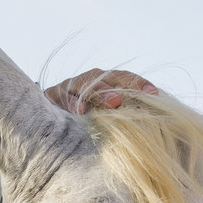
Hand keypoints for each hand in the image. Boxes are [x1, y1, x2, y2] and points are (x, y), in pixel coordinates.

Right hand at [43, 69, 158, 113]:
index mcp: (105, 83)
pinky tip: (82, 112)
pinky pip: (65, 99)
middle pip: (108, 78)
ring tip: (115, 102)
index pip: (124, 78)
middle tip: (140, 95)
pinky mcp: (53, 96)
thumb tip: (153, 124)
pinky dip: (73, 105)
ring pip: (87, 86)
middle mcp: (89, 81)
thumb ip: (125, 115)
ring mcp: (71, 87)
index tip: (154, 93)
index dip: (139, 83)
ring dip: (102, 94)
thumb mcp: (107, 117)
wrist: (48, 120)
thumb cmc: (86, 122)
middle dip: (125, 85)